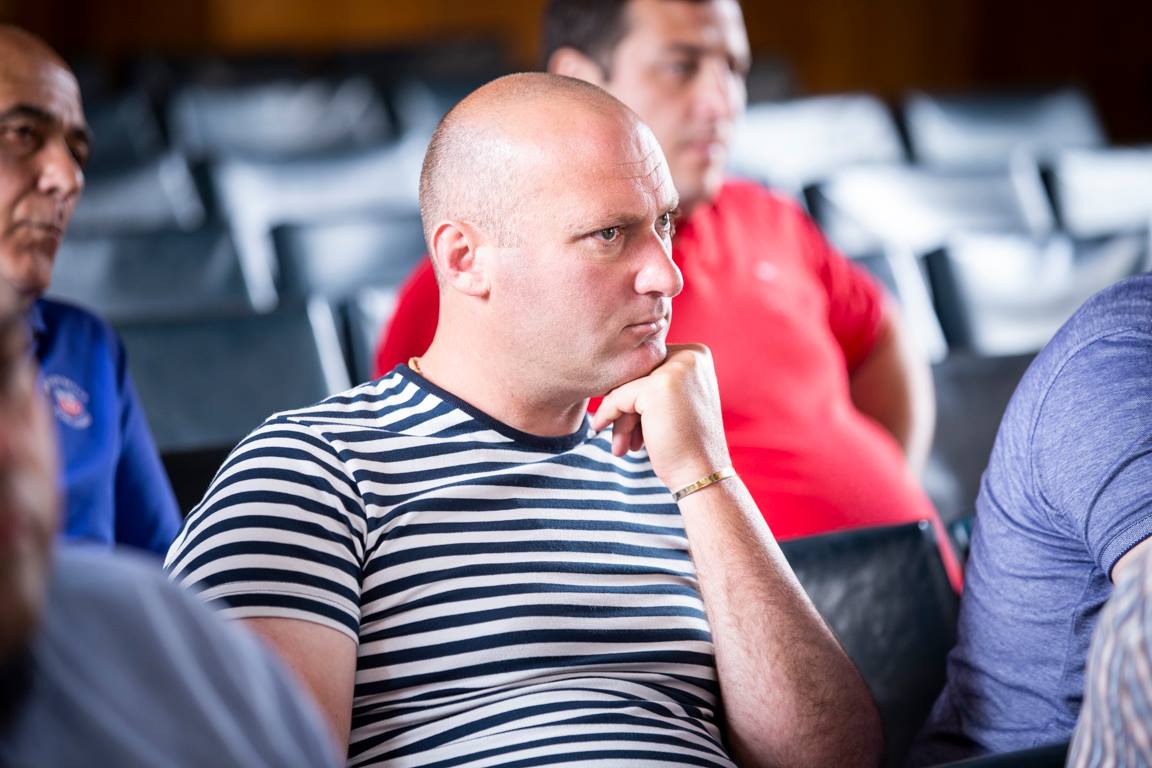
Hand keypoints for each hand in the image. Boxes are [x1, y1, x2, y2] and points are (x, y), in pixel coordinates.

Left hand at [591, 344, 730, 491]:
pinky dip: (608, 416)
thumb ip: (655, 381)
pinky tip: (606, 434)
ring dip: (621, 417)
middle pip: (638, 374)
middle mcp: (690, 356)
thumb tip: (611, 373)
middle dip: (628, 408)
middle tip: (626, 439)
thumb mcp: (676, 401)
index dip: (637, 395)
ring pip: (627, 386)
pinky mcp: (656, 388)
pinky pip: (618, 398)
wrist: (702, 474)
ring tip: (622, 445)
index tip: (634, 424)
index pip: (650, 365)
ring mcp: (675, 370)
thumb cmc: (687, 444)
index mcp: (696, 354)